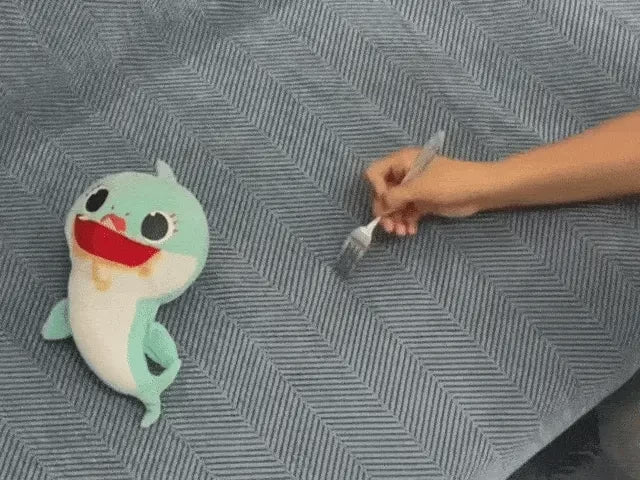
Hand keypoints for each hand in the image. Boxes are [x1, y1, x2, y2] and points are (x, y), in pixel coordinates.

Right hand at [365, 147, 494, 234]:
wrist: (479, 190)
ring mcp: (414, 188)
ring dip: (396, 220)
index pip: (375, 173)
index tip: (386, 204)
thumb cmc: (449, 182)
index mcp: (402, 161)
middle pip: (384, 193)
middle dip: (386, 211)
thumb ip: (395, 197)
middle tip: (390, 228)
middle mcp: (404, 174)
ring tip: (402, 233)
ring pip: (395, 206)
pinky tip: (411, 231)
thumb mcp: (420, 188)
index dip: (377, 189)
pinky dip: (406, 222)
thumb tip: (379, 208)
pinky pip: (407, 212)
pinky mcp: (422, 201)